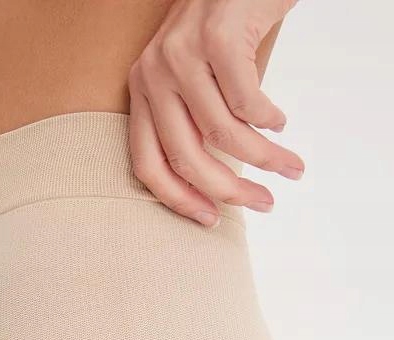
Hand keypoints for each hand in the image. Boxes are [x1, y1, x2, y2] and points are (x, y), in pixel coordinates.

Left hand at [128, 0, 303, 226]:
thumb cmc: (220, 29)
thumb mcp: (191, 77)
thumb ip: (192, 121)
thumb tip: (217, 186)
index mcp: (141, 91)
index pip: (147, 165)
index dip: (179, 201)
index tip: (211, 220)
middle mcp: (153, 75)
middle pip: (186, 159)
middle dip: (230, 191)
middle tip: (264, 203)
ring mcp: (182, 55)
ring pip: (223, 134)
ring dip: (264, 159)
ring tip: (289, 166)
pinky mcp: (217, 38)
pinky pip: (247, 102)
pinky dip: (270, 121)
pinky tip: (280, 121)